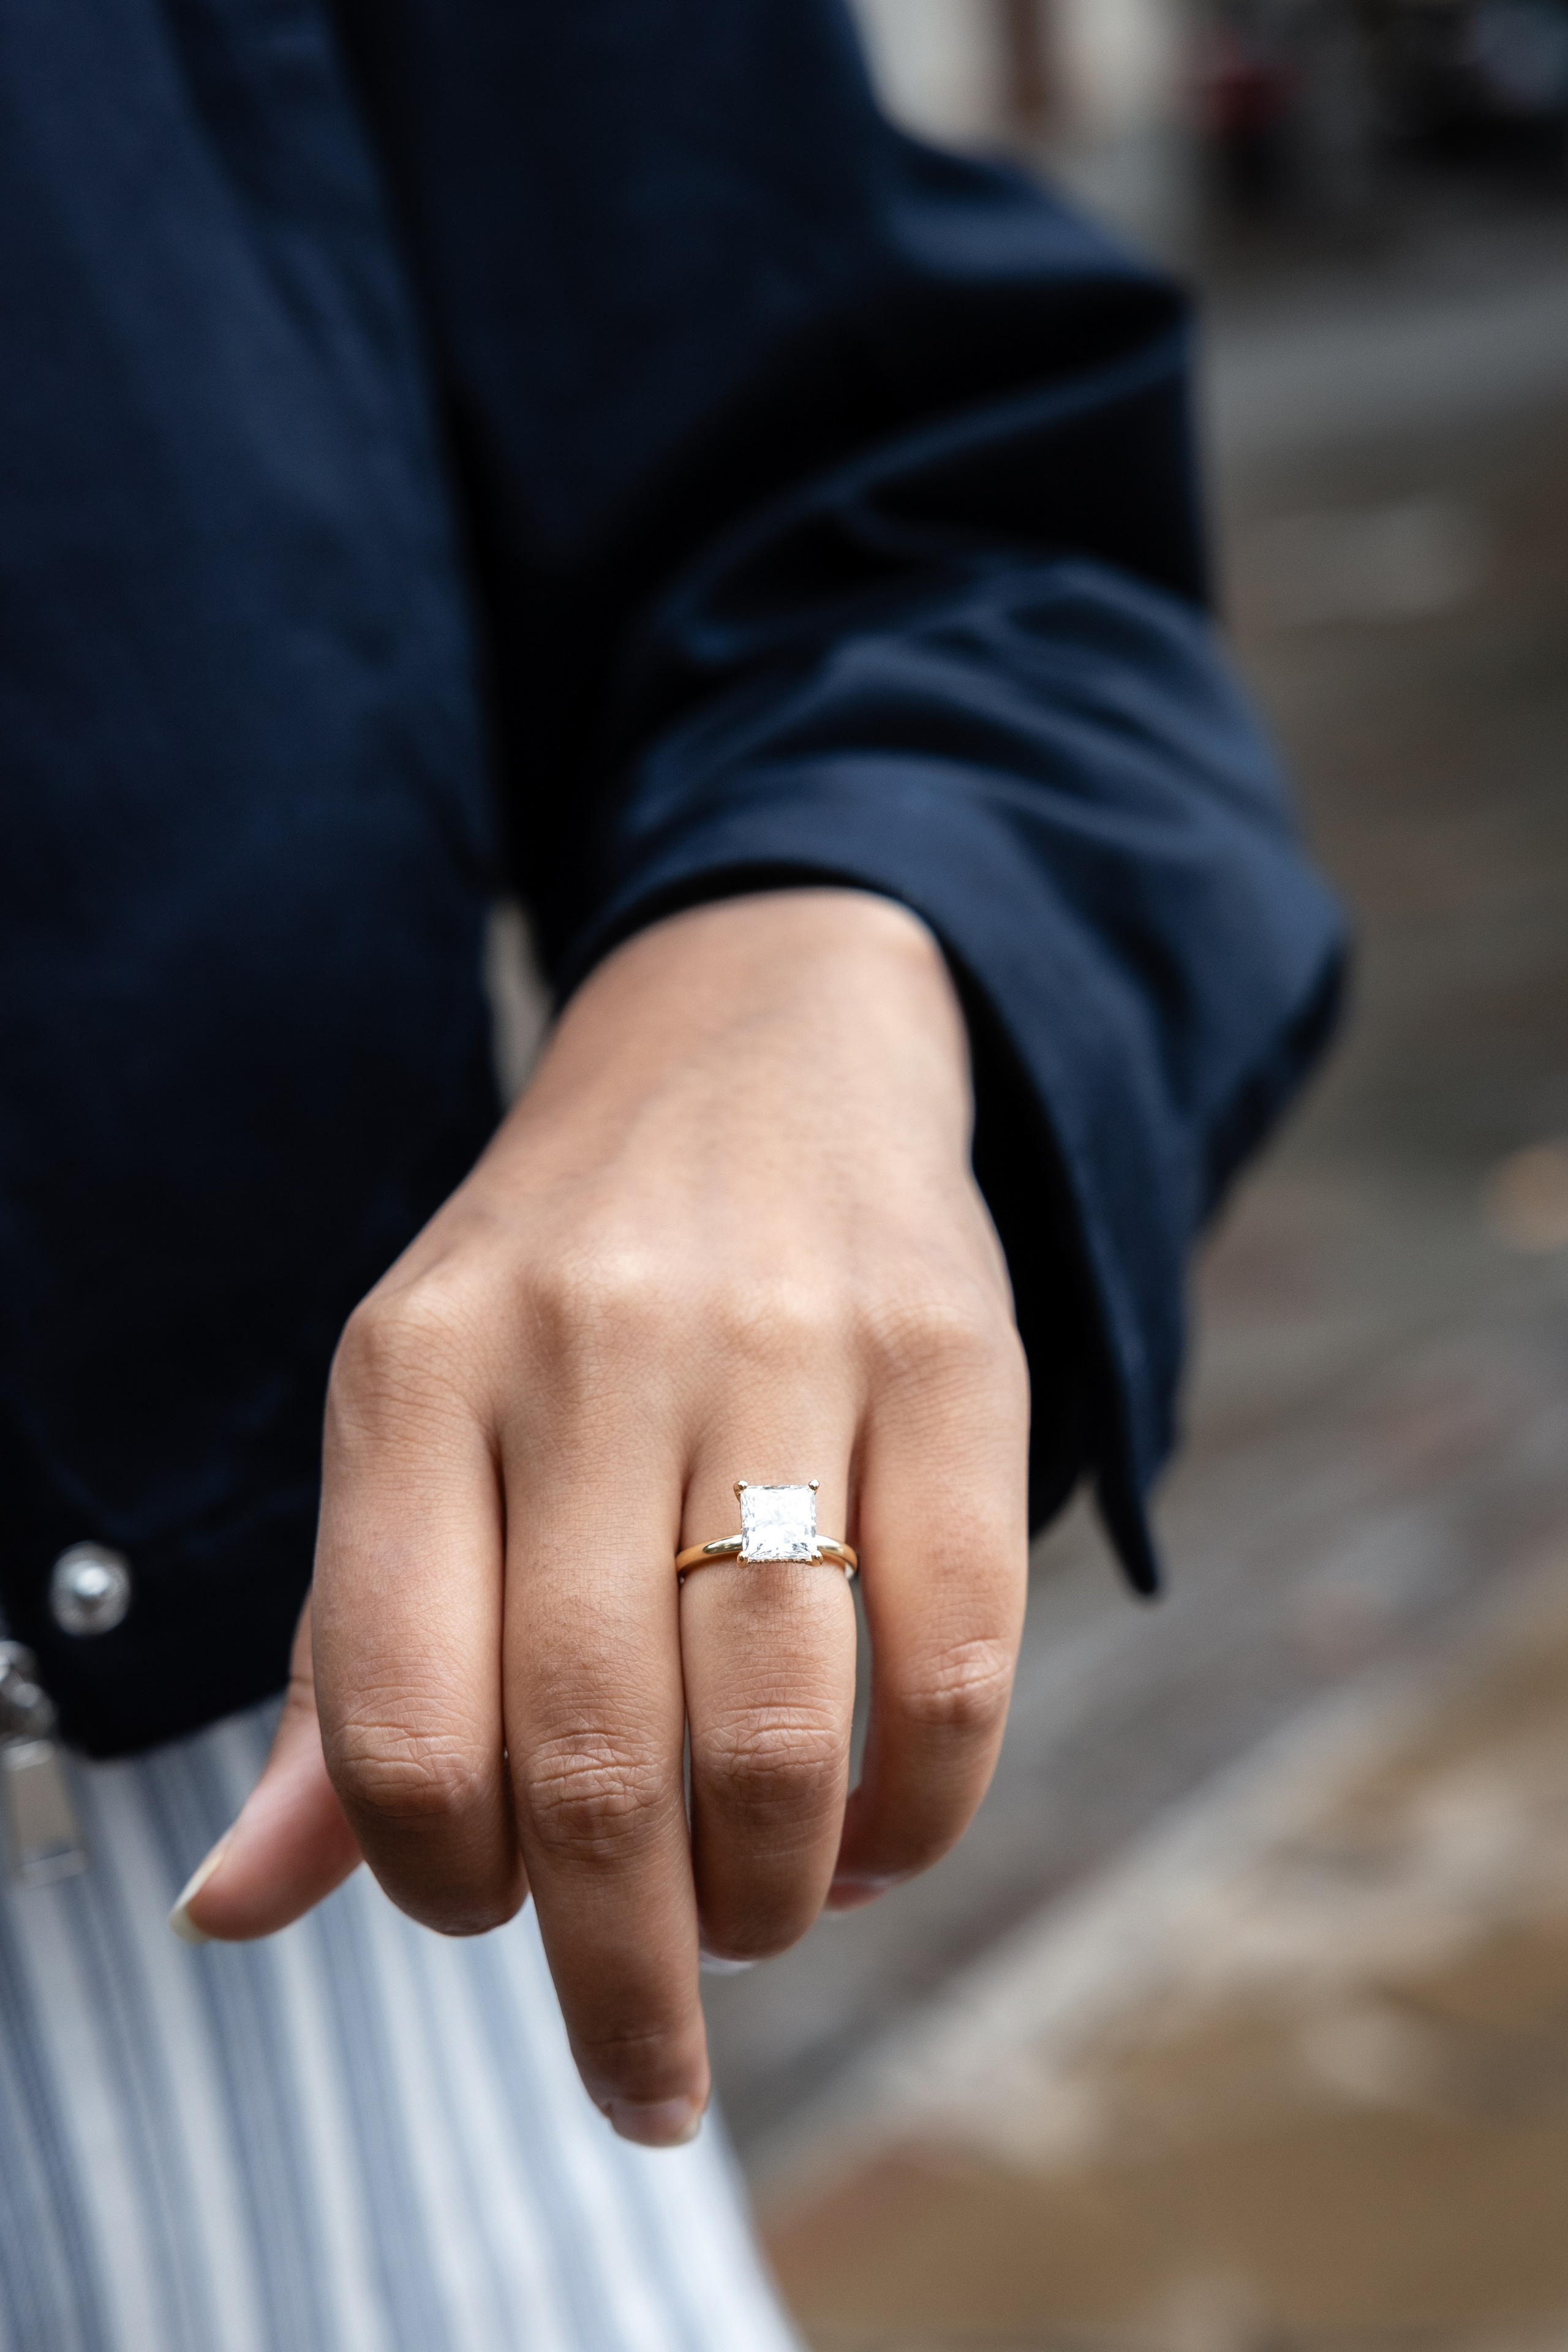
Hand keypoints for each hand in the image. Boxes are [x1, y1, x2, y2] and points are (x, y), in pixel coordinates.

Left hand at [178, 890, 1029, 2144]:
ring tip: (758, 1923)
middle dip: (618, 1976)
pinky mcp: (953, 1354)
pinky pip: (955, 1654)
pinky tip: (874, 1836)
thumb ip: (338, 1659)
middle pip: (589, 1756)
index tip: (488, 1927)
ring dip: (766, 1900)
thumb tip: (233, 1906)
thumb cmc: (561, 1280)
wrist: (761, 1041)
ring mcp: (782, 1342)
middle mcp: (587, 1348)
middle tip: (647, 2069)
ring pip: (774, 1727)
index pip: (391, 1712)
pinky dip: (919, 1807)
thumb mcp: (412, 1420)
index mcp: (414, 1370)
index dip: (433, 1884)